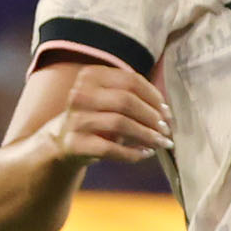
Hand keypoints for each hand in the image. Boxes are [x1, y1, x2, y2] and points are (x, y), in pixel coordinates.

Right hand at [43, 65, 173, 164]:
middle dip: (151, 117)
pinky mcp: (74, 144)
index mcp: (91, 76)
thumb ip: (135, 96)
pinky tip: (144, 154)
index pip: (131, 81)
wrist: (64, 141)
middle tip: (165, 129)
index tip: (166, 112)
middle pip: (126, 101)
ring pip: (120, 124)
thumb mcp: (111, 98)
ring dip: (146, 135)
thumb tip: (166, 113)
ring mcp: (75, 120)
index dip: (154, 97)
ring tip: (161, 142)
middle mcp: (80, 94)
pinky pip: (109, 149)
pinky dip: (131, 153)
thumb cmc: (97, 117)